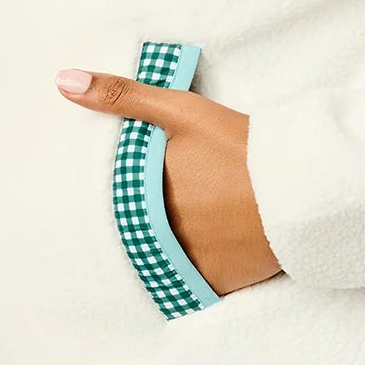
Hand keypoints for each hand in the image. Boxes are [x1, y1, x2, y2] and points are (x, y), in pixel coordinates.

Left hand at [54, 66, 282, 296]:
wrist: (302, 187)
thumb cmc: (239, 146)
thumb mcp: (180, 111)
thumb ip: (122, 96)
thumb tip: (62, 81)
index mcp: (143, 194)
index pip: (112, 201)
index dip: (121, 194)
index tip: (134, 189)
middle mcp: (156, 234)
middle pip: (136, 231)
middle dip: (144, 222)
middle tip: (172, 207)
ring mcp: (183, 263)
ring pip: (160, 258)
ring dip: (166, 247)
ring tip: (190, 228)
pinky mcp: (212, 283)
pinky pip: (190, 283)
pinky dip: (193, 270)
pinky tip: (208, 249)